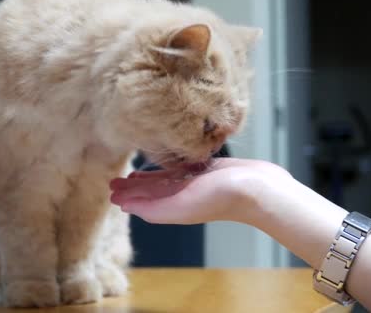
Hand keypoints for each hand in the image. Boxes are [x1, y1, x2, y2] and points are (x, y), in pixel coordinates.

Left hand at [109, 158, 291, 223]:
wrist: (260, 189)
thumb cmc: (223, 196)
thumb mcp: (182, 204)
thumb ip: (155, 207)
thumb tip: (127, 206)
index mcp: (175, 206)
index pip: (144, 202)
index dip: (127, 197)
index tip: (111, 191)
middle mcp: (183, 197)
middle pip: (152, 193)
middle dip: (133, 188)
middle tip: (115, 181)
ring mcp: (197, 185)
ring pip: (166, 181)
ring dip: (148, 179)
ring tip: (133, 174)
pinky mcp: (209, 171)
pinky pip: (182, 169)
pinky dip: (168, 168)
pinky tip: (164, 163)